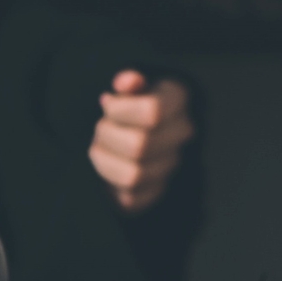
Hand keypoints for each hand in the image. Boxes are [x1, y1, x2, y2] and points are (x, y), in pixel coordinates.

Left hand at [88, 69, 193, 213]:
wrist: (132, 136)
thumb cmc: (126, 107)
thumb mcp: (127, 88)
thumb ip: (127, 82)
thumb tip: (127, 82)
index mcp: (177, 98)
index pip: (152, 112)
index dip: (119, 111)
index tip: (107, 104)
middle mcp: (182, 132)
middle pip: (139, 145)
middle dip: (108, 136)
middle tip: (101, 127)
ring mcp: (172, 164)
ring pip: (133, 175)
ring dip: (105, 161)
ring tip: (100, 147)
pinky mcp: (156, 191)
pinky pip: (130, 198)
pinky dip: (110, 184)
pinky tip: (108, 166)